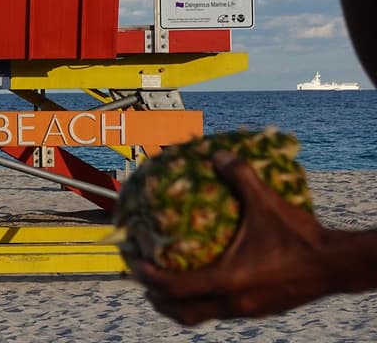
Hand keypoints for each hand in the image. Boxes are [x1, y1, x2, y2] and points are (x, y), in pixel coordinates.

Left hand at [127, 151, 329, 324]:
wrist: (336, 265)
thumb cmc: (299, 235)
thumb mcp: (267, 202)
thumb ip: (240, 175)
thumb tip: (218, 155)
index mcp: (228, 280)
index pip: (175, 288)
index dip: (149, 278)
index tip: (134, 264)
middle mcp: (234, 302)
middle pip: (183, 312)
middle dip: (157, 299)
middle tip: (142, 281)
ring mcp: (247, 310)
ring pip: (202, 316)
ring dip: (178, 305)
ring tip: (164, 287)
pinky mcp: (259, 311)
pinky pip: (221, 311)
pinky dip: (203, 302)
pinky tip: (204, 283)